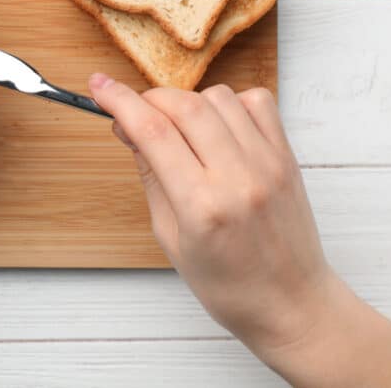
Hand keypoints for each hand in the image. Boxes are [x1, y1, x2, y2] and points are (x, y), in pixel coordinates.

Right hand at [90, 75, 390, 386]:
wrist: (291, 303)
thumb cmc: (228, 283)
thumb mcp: (170, 237)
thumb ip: (150, 175)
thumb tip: (128, 128)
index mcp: (201, 206)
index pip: (153, 132)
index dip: (119, 101)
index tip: (99, 87)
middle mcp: (238, 178)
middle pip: (184, 106)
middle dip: (149, 99)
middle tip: (136, 112)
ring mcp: (268, 164)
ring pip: (219, 97)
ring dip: (189, 102)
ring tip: (181, 128)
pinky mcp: (287, 157)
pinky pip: (257, 102)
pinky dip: (230, 103)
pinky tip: (219, 127)